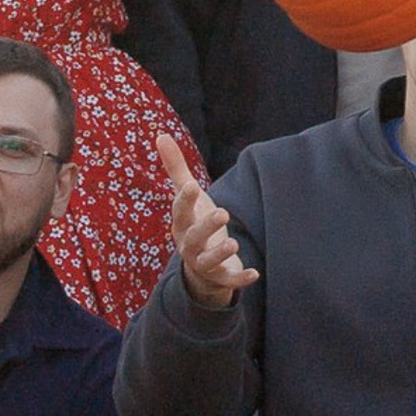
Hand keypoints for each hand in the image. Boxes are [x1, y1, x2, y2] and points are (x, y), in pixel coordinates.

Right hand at [162, 132, 257, 308]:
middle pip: (193, 237)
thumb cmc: (195, 224)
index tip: (192, 186)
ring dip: (219, 253)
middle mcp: (189, 245)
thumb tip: (160, 135)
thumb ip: (176, 169)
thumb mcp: (187, 198)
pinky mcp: (220, 278)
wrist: (201, 268)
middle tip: (223, 213)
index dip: (184, 200)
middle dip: (206, 226)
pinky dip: (240, 279)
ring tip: (232, 242)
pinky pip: (228, 281)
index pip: (180, 212)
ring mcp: (204, 264)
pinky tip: (254, 273)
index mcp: (182, 224)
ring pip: (208, 261)